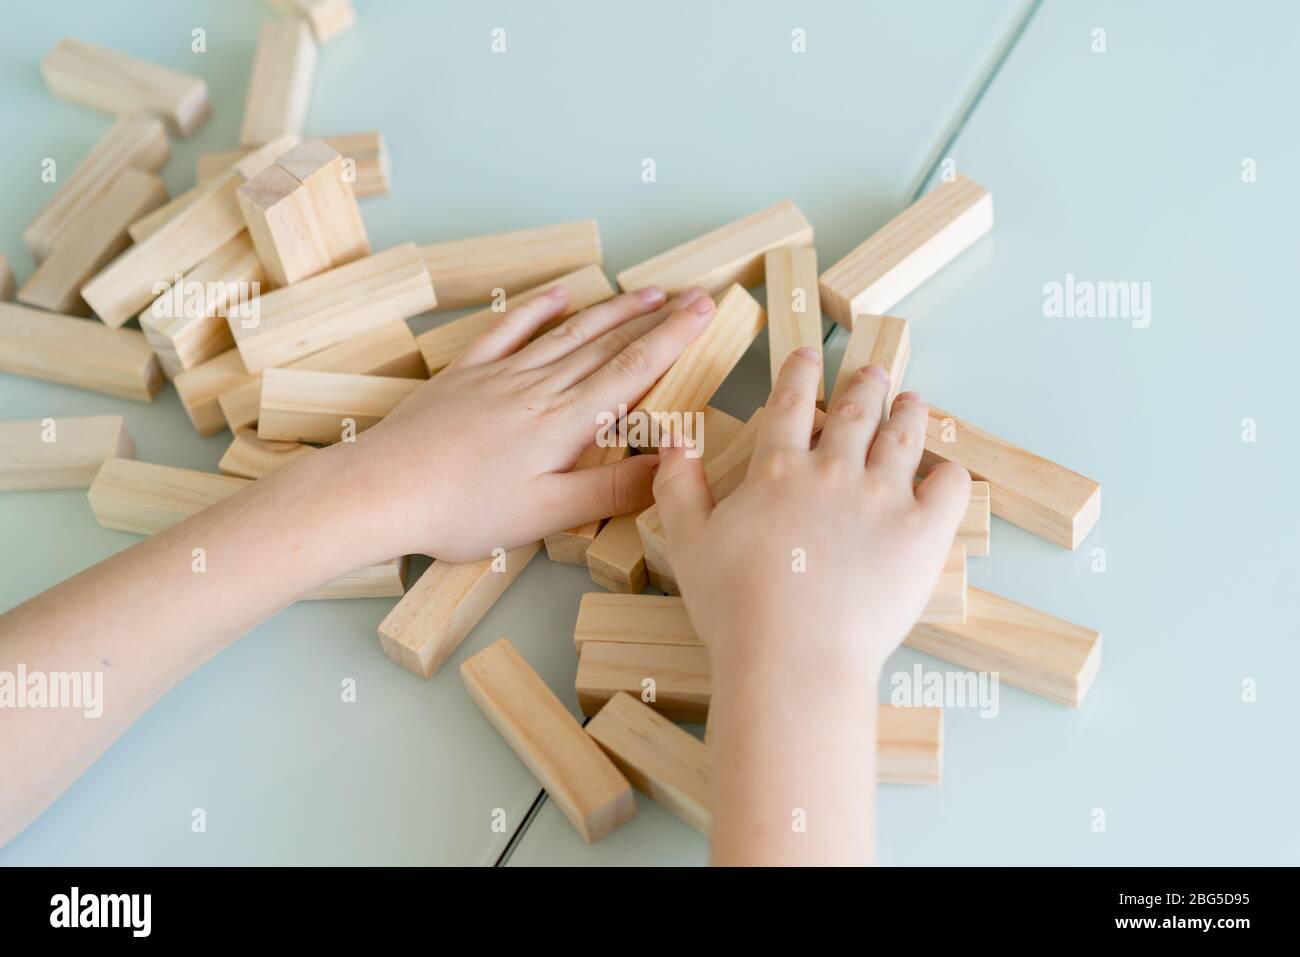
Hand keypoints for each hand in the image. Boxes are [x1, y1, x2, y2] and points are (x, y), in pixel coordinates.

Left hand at [338, 283, 716, 562]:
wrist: (382, 488)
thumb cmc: (462, 510)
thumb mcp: (546, 513)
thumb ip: (611, 488)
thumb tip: (669, 467)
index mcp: (565, 422)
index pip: (634, 369)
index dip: (674, 338)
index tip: (704, 311)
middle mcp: (539, 387)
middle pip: (609, 343)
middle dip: (655, 318)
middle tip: (692, 295)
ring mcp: (501, 375)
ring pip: (569, 332)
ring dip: (611, 310)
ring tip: (645, 292)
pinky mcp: (465, 375)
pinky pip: (509, 331)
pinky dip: (538, 310)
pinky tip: (560, 295)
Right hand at [653, 347, 970, 672]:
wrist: (793, 658)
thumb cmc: (736, 609)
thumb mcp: (687, 543)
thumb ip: (679, 486)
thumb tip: (676, 441)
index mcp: (778, 470)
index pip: (791, 404)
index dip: (800, 375)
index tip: (808, 357)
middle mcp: (833, 471)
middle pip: (856, 412)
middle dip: (865, 386)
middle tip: (874, 372)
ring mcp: (883, 498)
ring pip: (903, 437)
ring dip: (908, 413)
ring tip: (912, 402)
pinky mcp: (923, 533)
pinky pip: (949, 487)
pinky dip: (949, 473)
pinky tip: (944, 471)